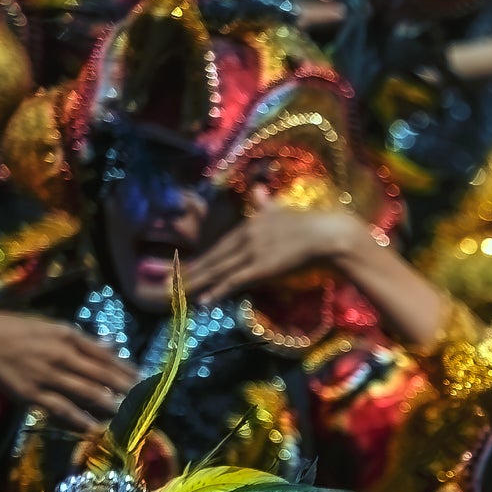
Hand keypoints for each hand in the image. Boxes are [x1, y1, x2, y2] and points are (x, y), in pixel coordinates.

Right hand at [0, 311, 137, 428]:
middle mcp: (59, 355)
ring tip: (127, 412)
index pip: (104, 354)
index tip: (144, 378)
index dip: (126, 368)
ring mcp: (46, 376)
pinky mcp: (31, 394)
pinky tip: (95, 428)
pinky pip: (60, 409)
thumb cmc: (13, 330)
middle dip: (125, 388)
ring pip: (85, 392)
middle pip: (100, 374)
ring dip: (108, 404)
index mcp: (65, 336)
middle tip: (144, 398)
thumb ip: (81, 339)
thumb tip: (111, 346)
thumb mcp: (49, 326)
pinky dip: (79, 419)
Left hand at [188, 188, 373, 307]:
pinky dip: (217, 290)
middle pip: (210, 258)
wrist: (328, 234)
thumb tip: (259, 191)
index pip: (217, 246)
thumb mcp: (282, 209)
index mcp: (248, 225)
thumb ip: (266, 203)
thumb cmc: (310, 224)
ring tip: (175, 293)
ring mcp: (252, 252)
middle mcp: (244, 237)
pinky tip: (204, 300)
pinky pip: (234, 280)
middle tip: (163, 283)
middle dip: (186, 272)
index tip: (180, 268)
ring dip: (194, 283)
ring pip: (217, 270)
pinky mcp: (262, 267)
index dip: (198, 259)